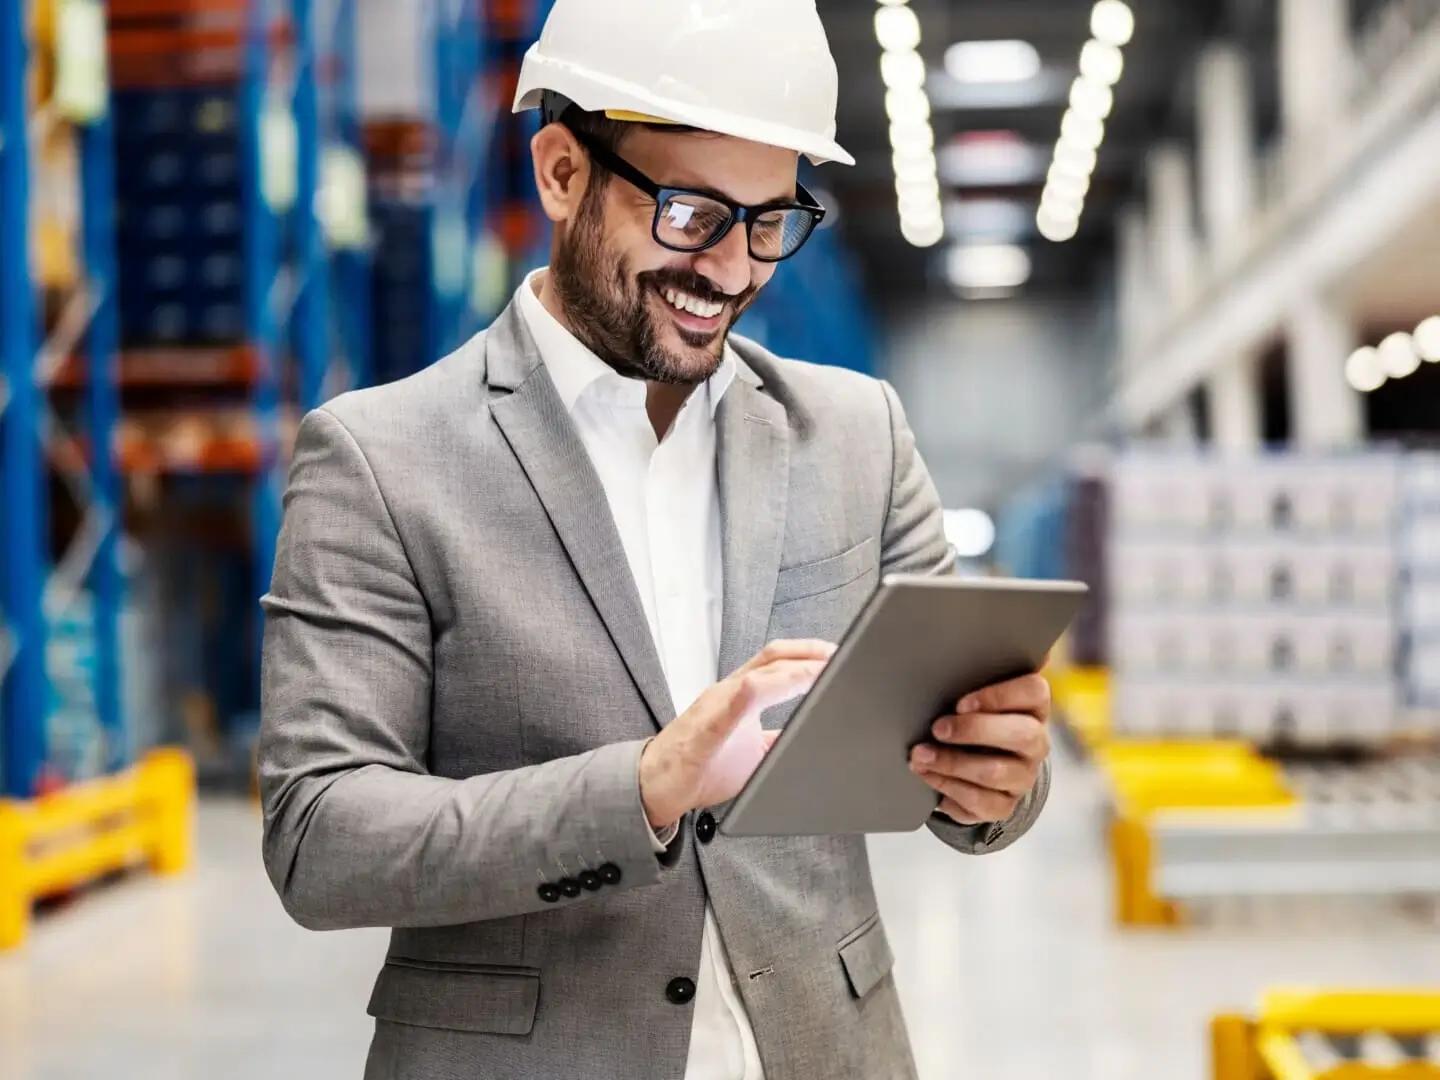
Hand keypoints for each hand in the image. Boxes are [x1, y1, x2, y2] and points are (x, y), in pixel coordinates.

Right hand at [639, 639, 834, 829]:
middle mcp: (728, 691)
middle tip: (840, 656)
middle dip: (809, 652)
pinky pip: (735, 702)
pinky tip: (782, 687)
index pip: (777, 660)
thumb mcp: (752, 751)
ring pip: (759, 675)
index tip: (838, 656)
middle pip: (772, 656)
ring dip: (795, 671)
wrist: (656, 785)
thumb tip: (812, 737)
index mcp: (740, 694)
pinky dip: (760, 691)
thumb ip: (778, 737)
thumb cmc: (700, 765)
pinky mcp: (707, 726)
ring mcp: (717, 705)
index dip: (808, 653)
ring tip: (824, 672)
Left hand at [908, 669, 1051, 826]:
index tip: (961, 700)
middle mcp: (1035, 741)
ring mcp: (1022, 776)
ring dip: (951, 763)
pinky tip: (927, 776)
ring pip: (994, 773)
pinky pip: (980, 803)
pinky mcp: (1004, 805)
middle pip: (1021, 735)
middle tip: (937, 726)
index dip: (1000, 696)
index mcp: (1032, 705)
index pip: (1034, 692)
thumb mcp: (976, 689)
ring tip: (919, 755)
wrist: (979, 761)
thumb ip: (981, 664)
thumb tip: (981, 625)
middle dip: (973, 731)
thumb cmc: (974, 714)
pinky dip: (948, 789)